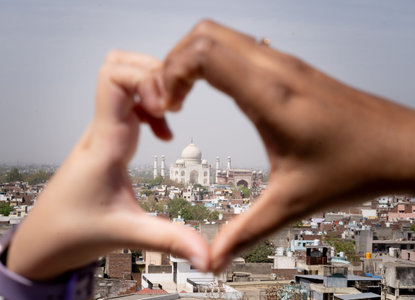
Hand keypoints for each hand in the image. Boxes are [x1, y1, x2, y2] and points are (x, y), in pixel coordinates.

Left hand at [7, 51, 208, 279]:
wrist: (45, 238)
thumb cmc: (76, 232)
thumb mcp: (128, 234)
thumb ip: (170, 240)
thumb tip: (209, 257)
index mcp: (106, 142)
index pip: (116, 79)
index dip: (148, 78)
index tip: (169, 106)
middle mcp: (103, 128)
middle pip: (119, 64)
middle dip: (154, 73)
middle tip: (176, 102)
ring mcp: (104, 129)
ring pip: (123, 78)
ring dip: (152, 86)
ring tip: (172, 114)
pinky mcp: (109, 136)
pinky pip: (129, 101)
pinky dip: (150, 104)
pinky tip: (162, 132)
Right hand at [162, 20, 414, 271]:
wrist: (403, 147)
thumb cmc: (356, 167)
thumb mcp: (292, 204)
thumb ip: (245, 232)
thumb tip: (213, 258)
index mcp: (271, 96)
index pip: (203, 54)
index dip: (171, 74)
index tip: (168, 107)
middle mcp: (277, 70)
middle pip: (205, 34)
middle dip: (174, 62)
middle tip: (170, 99)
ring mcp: (287, 65)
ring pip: (223, 36)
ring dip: (194, 60)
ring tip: (186, 96)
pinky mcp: (293, 70)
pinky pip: (243, 48)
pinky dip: (217, 61)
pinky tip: (220, 93)